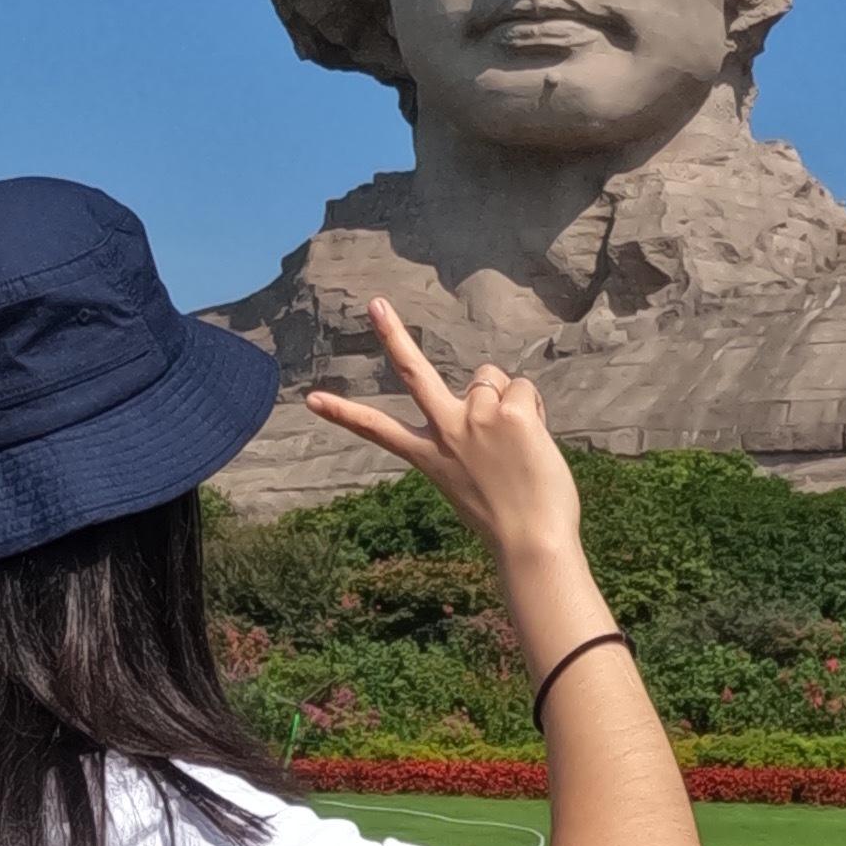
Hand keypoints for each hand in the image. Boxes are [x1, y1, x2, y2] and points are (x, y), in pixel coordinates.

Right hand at [305, 296, 588, 584]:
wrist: (531, 541)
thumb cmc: (508, 519)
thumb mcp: (471, 481)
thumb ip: (469, 439)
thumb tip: (493, 404)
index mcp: (429, 454)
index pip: (377, 429)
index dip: (342, 413)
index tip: (311, 399)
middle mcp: (446, 429)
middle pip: (415, 372)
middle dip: (392, 335)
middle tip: (375, 304)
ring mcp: (475, 416)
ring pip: (491, 377)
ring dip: (507, 399)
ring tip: (516, 444)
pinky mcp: (510, 410)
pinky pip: (523, 389)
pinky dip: (534, 409)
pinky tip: (533, 442)